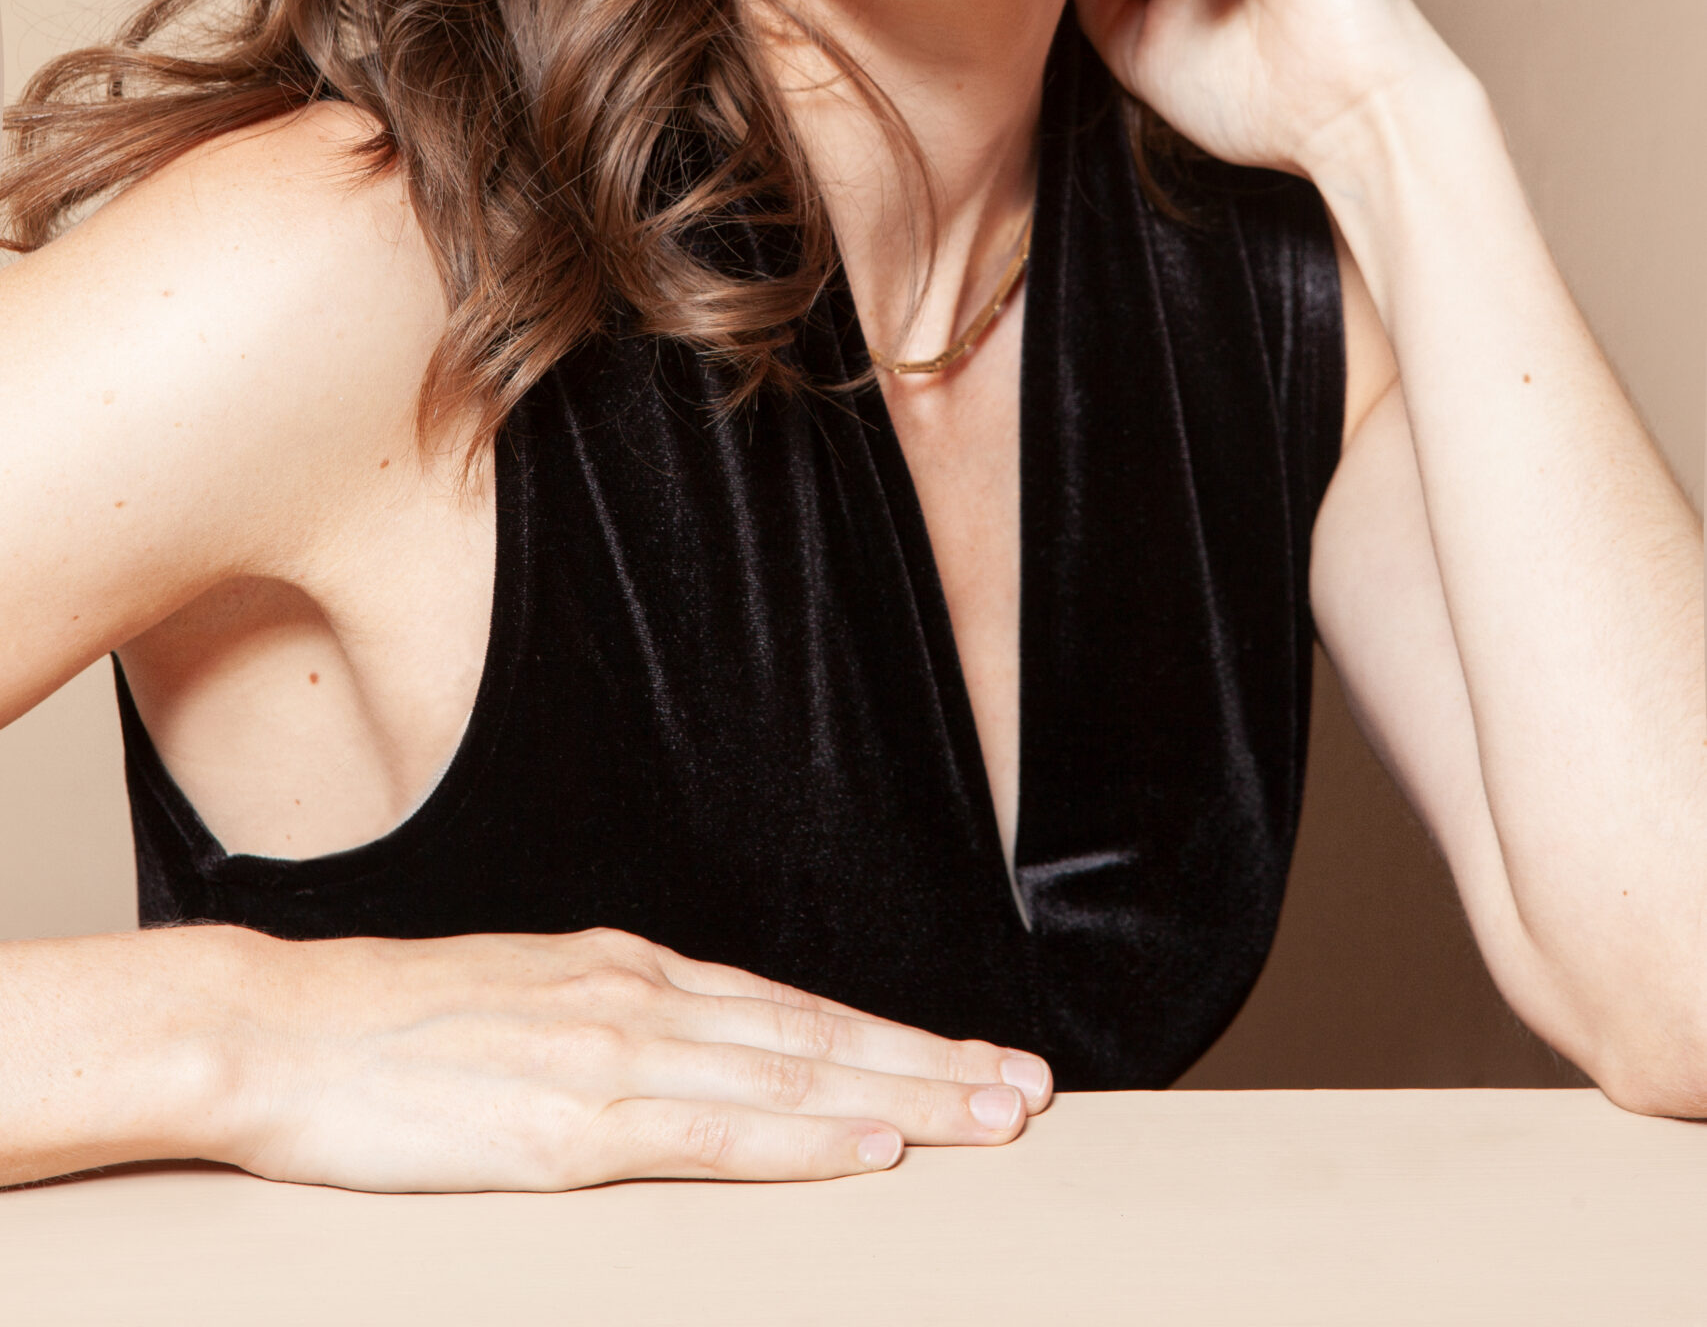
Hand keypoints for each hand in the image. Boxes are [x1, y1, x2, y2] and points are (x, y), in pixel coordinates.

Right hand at [222, 924, 1051, 1191]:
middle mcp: (640, 999)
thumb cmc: (391, 1028)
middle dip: (933, 1067)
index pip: (793, 1011)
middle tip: (1029, 1092)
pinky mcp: (571, 1122)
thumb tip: (688, 1051)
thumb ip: (613, 1025)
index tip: (972, 1060)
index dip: (893, 1039)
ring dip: (903, 1100)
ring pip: (792, 1079)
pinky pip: (712, 1135)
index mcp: (630, 974)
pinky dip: (803, 1140)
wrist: (286, 1026)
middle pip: (818, 1038)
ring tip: (990, 1119)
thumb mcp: (527, 1003)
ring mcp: (611, 1056)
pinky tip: (866, 1150)